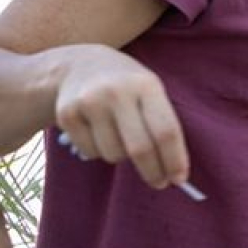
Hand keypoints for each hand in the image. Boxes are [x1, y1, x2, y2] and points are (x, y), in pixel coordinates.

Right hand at [52, 44, 188, 189]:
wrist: (81, 65)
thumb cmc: (127, 86)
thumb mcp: (150, 91)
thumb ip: (162, 123)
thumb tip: (175, 171)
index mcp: (146, 85)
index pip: (166, 130)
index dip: (174, 159)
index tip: (180, 179)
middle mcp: (117, 92)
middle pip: (140, 148)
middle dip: (153, 171)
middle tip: (160, 182)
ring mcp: (89, 103)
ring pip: (113, 154)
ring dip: (123, 157)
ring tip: (121, 137)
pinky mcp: (67, 115)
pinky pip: (91, 153)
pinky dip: (100, 152)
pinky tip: (99, 131)